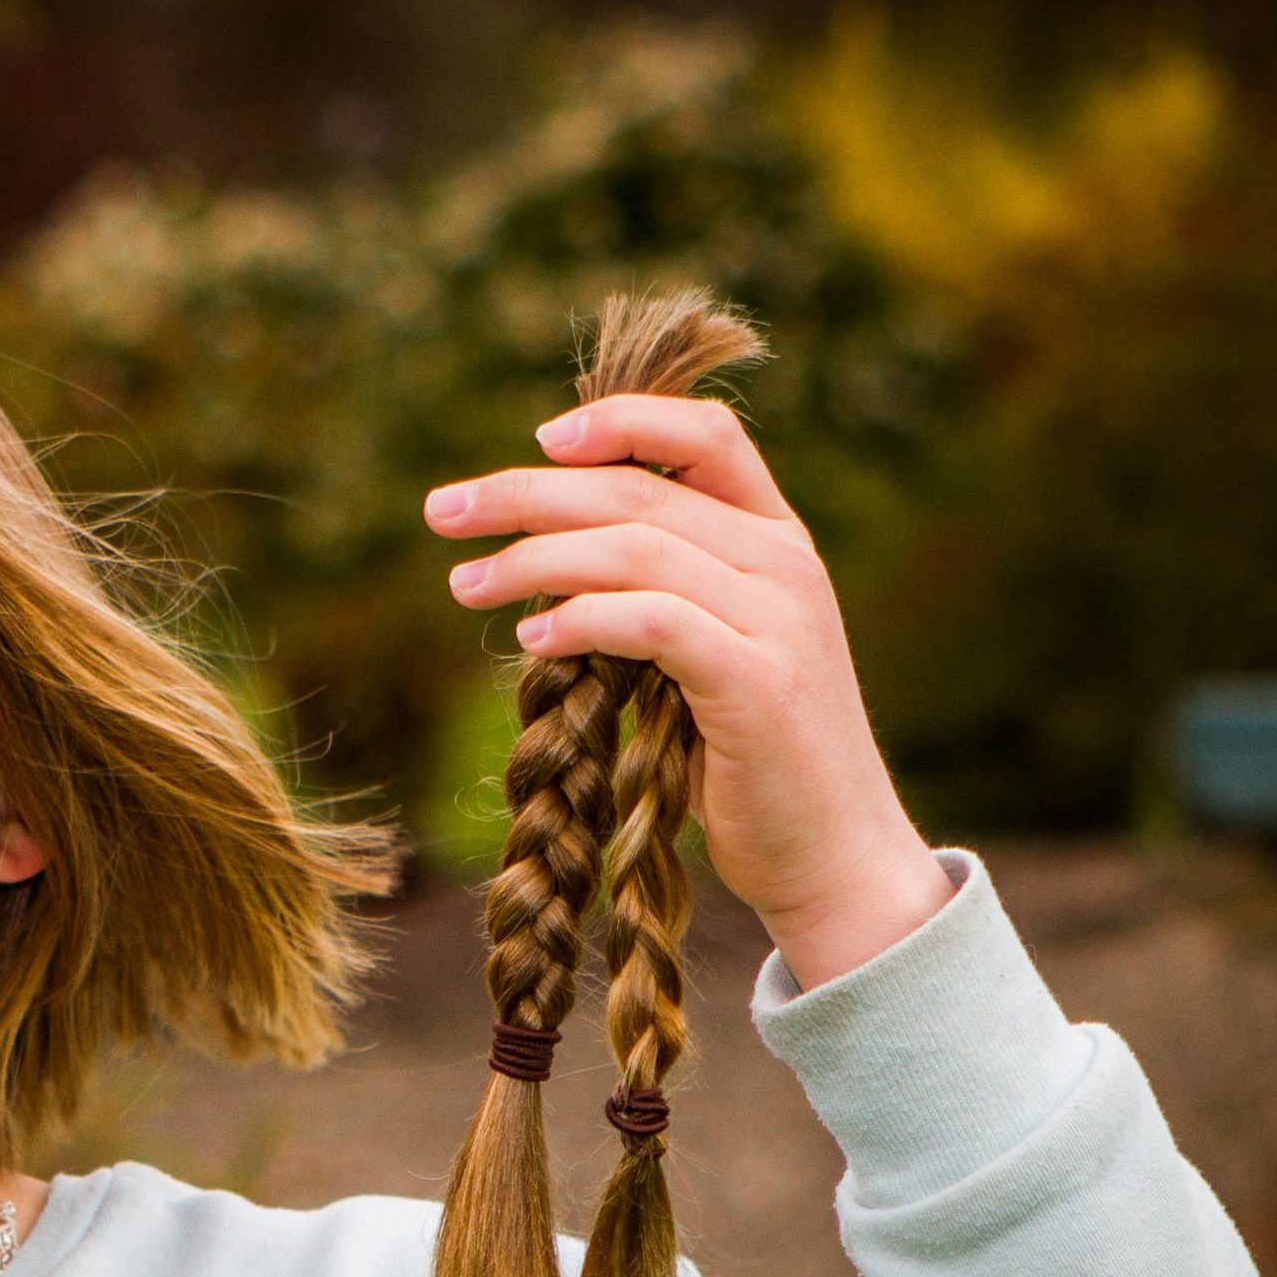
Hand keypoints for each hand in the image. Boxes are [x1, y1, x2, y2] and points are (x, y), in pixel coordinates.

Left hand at [425, 396, 953, 986]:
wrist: (833, 854)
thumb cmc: (752, 761)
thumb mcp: (708, 655)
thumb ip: (656, 596)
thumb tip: (547, 564)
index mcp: (777, 539)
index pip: (705, 435)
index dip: (622, 421)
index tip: (539, 441)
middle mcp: (785, 562)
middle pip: (639, 490)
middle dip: (526, 493)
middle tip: (442, 512)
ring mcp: (778, 618)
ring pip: (636, 548)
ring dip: (533, 559)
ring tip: (464, 585)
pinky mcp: (757, 680)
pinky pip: (653, 621)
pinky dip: (584, 619)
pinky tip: (532, 636)